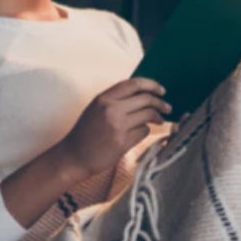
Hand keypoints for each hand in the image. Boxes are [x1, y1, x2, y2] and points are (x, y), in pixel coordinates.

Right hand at [54, 78, 172, 176]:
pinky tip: (140, 133)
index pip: (134, 84)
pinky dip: (145, 131)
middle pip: (146, 99)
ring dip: (157, 117)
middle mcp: (111, 109)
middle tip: (167, 107)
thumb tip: (144, 94)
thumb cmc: (86, 132)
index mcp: (104, 98)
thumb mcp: (96, 108)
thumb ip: (116, 99)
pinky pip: (143, 131)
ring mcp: (117, 126)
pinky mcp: (122, 142)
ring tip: (160, 120)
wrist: (73, 156)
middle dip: (161, 103)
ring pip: (148, 115)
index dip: (152, 85)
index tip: (161, 90)